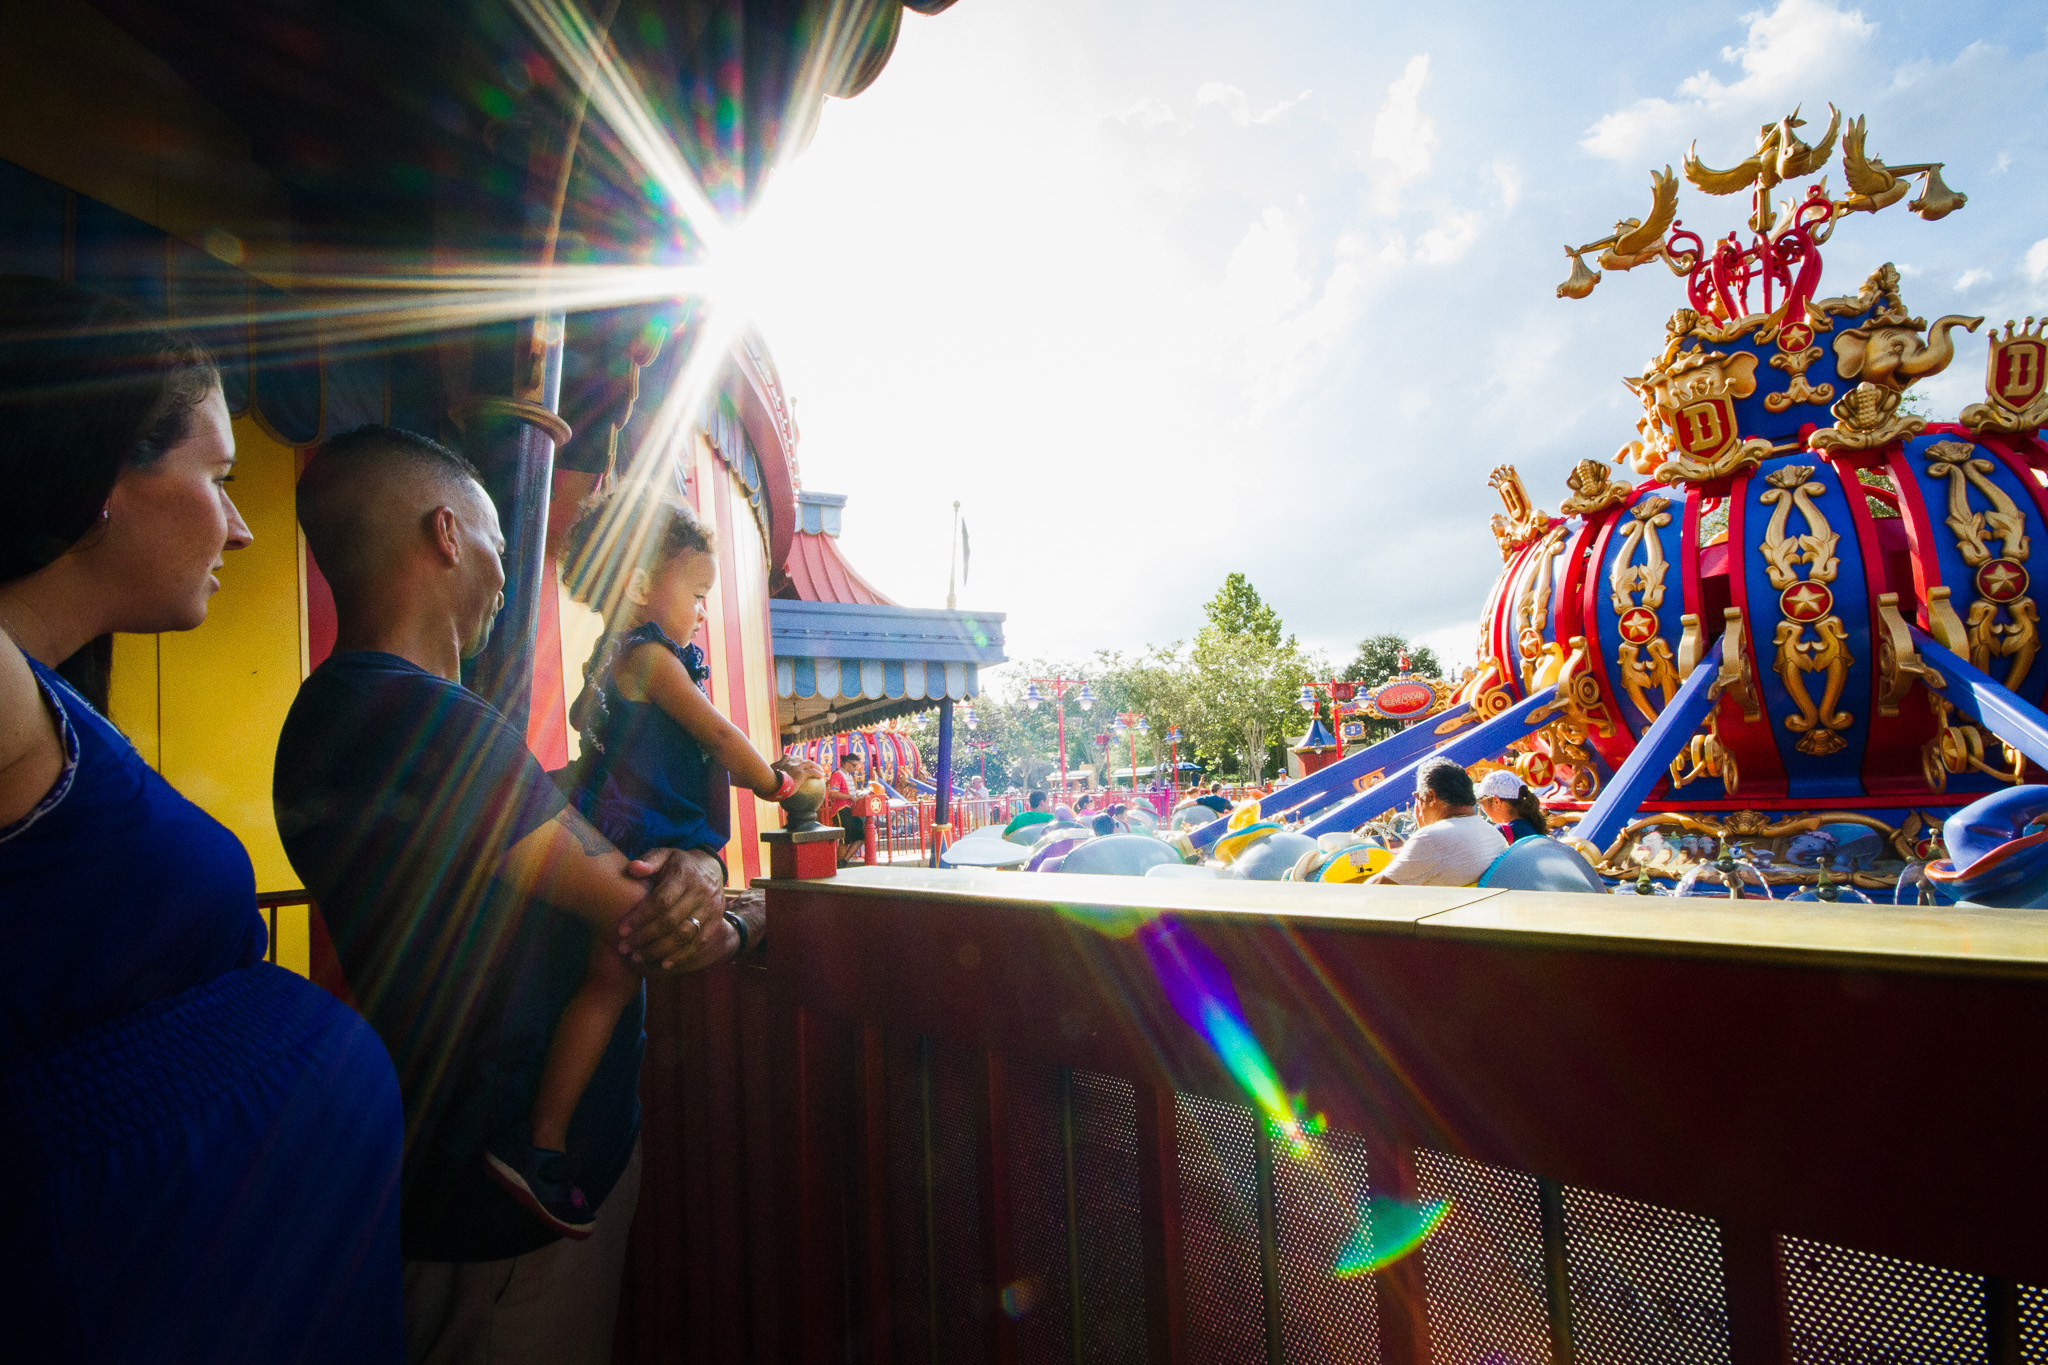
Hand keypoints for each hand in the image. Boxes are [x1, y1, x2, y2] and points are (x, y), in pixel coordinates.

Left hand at [618, 846, 727, 972]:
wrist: (710, 868)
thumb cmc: (678, 864)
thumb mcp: (664, 855)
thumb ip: (649, 860)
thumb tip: (633, 868)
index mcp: (684, 876)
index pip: (661, 901)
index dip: (640, 917)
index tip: (621, 930)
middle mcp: (700, 893)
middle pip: (670, 921)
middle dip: (644, 937)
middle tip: (624, 948)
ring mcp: (711, 909)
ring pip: (684, 935)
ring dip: (659, 950)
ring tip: (637, 957)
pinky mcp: (716, 922)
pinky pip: (699, 943)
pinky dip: (682, 956)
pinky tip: (664, 964)